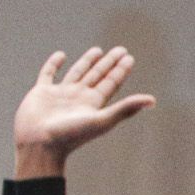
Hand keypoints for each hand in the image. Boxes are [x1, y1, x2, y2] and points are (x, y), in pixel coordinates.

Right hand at [14, 48, 154, 175]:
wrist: (41, 144)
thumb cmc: (72, 135)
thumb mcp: (102, 120)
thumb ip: (126, 109)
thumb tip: (153, 100)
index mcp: (94, 104)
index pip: (111, 83)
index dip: (120, 71)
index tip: (129, 57)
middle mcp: (79, 97)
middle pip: (98, 76)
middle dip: (109, 63)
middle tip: (121, 49)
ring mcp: (60, 94)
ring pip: (77, 73)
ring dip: (88, 62)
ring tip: (98, 50)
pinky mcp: (41, 92)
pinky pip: (48, 74)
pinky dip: (53, 64)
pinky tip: (61, 55)